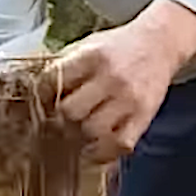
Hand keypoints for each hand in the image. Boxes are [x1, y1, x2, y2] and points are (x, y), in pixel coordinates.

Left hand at [49, 0, 195, 162]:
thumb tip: (36, 92)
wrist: (159, 43)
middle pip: (70, 111)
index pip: (52, 81)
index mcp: (92, 56)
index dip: (41, 96)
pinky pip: (119, 145)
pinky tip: (95, 146)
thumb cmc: (118, 47)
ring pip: (92, 131)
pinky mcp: (143, 117)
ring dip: (80, 136)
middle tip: (59, 120)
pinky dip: (103, 152)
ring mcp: (129, 100)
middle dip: (60, 118)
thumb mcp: (88, 44)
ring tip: (77, 132)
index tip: (41, 102)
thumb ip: (64, 65)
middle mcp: (111, 78)